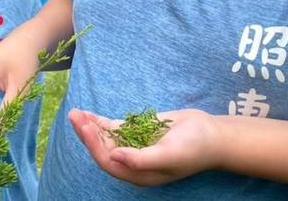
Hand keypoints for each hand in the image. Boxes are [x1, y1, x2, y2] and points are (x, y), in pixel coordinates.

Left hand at [70, 108, 221, 186]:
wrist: (212, 135)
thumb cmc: (194, 148)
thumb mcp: (169, 155)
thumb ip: (141, 159)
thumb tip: (114, 156)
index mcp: (139, 174)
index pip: (109, 162)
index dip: (95, 146)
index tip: (85, 128)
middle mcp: (134, 162)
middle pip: (103, 149)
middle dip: (87, 134)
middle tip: (74, 116)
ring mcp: (136, 146)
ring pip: (106, 138)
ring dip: (91, 127)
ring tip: (76, 113)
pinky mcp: (140, 132)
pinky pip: (116, 128)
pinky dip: (101, 122)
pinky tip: (89, 115)